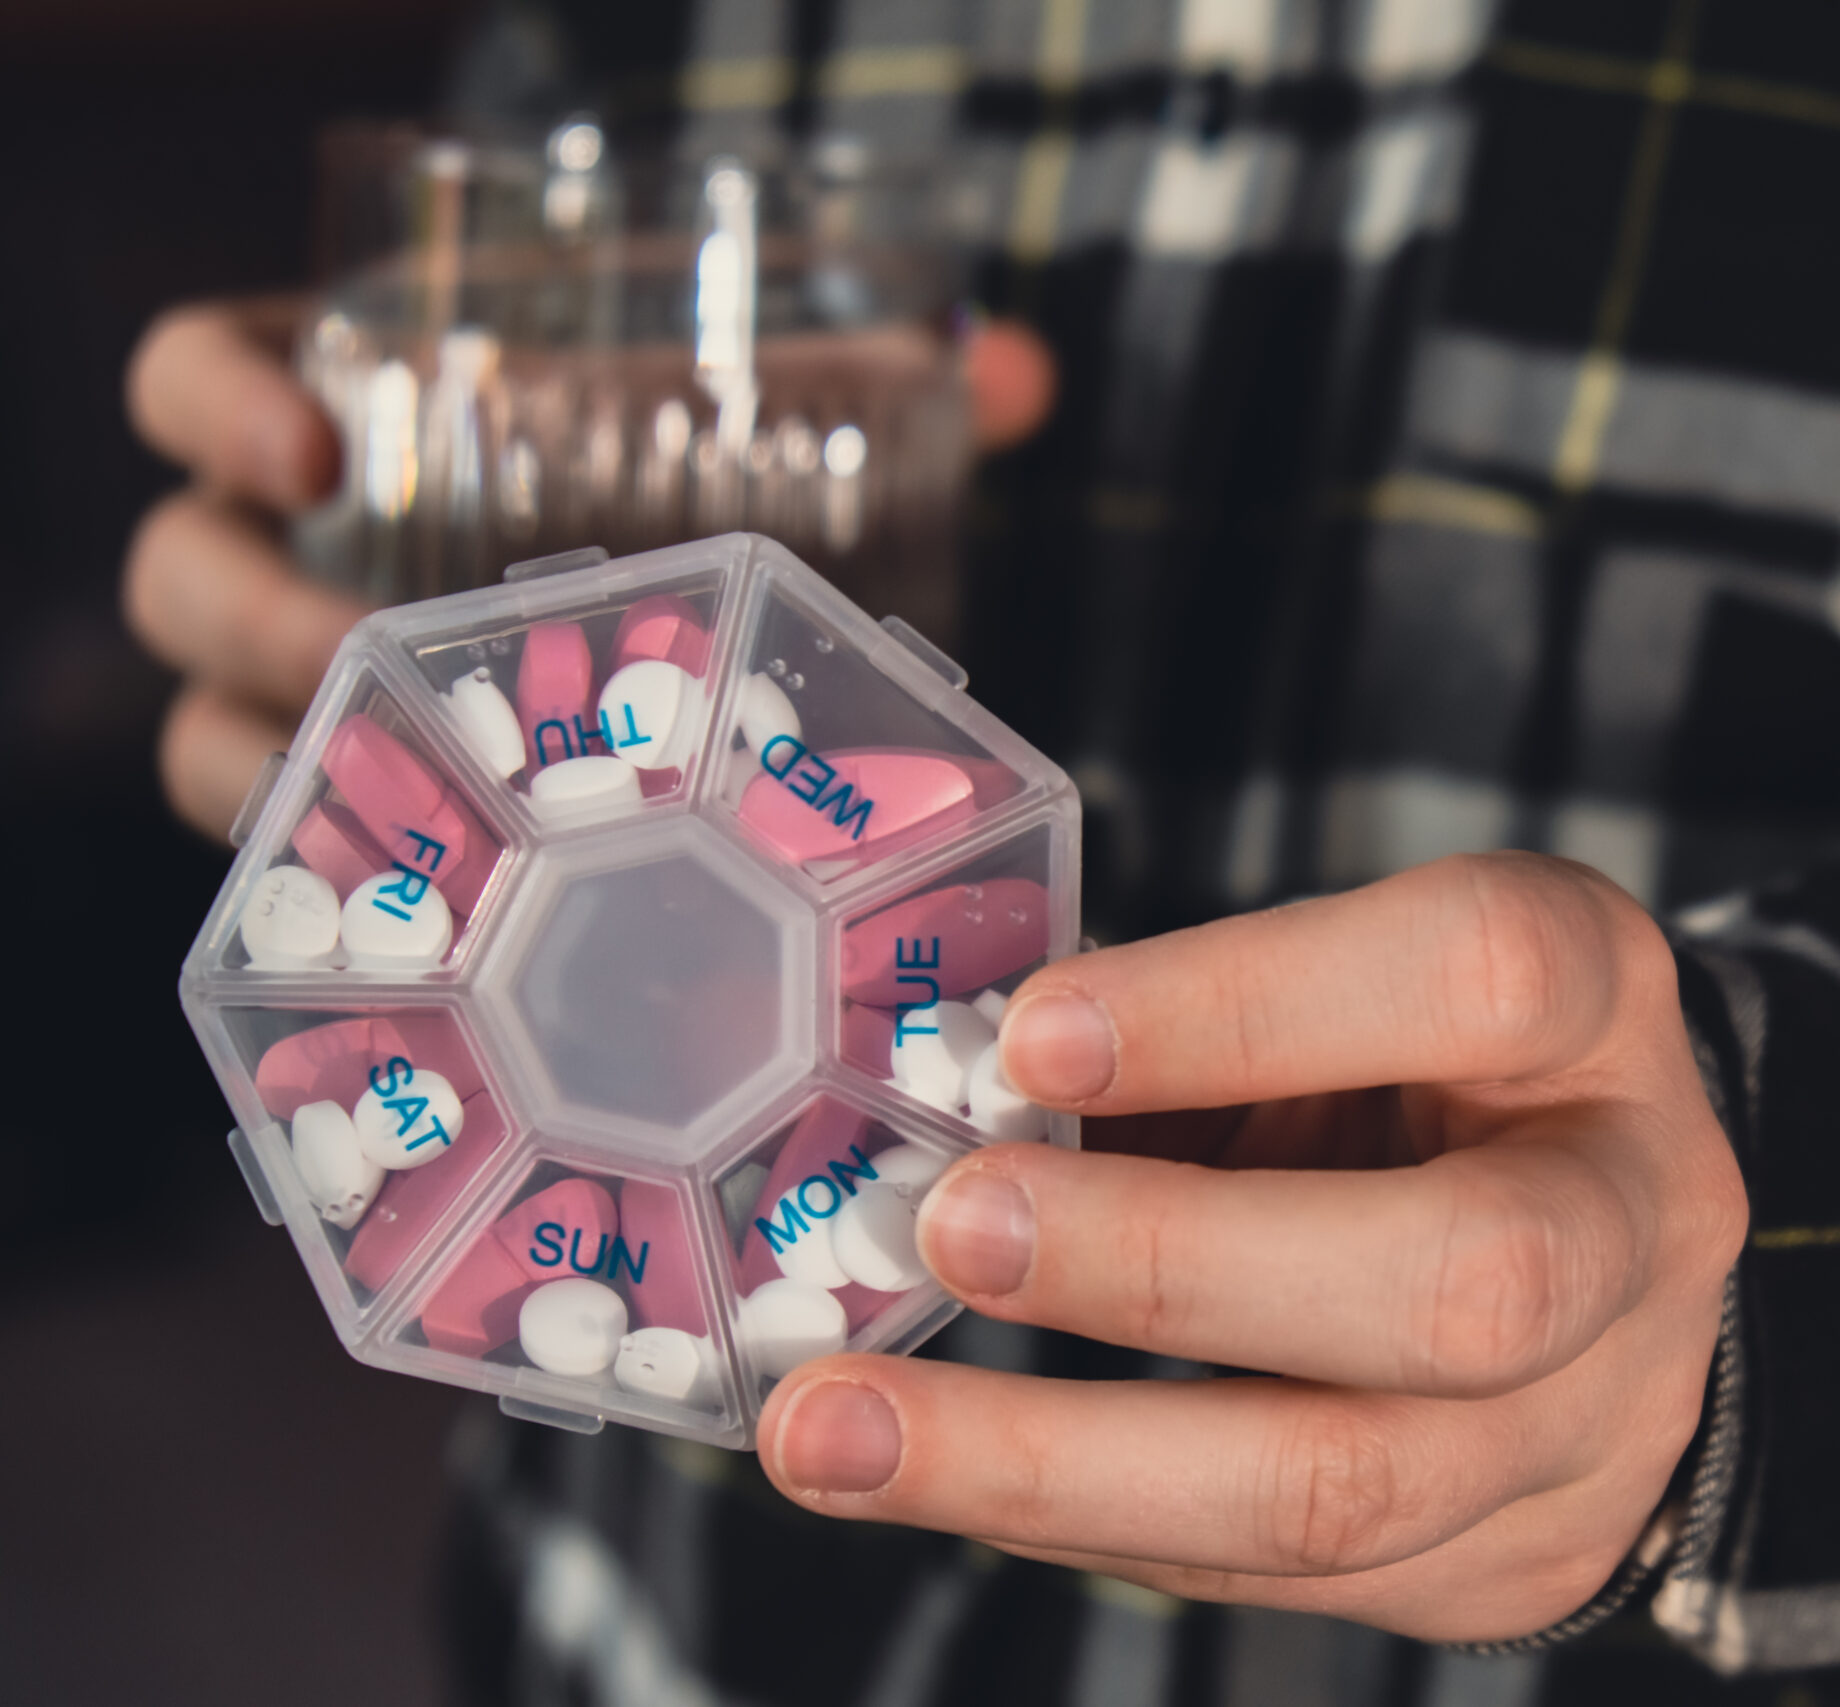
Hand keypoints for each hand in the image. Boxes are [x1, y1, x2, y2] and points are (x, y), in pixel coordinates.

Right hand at [122, 297, 1055, 839]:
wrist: (638, 590)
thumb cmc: (650, 478)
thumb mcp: (728, 416)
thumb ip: (858, 381)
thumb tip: (1015, 368)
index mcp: (346, 408)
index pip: (196, 383)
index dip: (224, 409)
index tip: (315, 452)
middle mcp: (293, 547)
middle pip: (190, 581)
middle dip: (254, 626)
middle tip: (369, 664)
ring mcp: (311, 689)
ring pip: (215, 735)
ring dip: (294, 786)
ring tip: (416, 824)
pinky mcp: (359, 807)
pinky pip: (297, 858)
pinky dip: (347, 898)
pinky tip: (434, 934)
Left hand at [758, 853, 1746, 1643]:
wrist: (1614, 1245)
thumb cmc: (1432, 1071)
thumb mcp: (1350, 981)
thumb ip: (1195, 1023)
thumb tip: (949, 1087)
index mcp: (1597, 1005)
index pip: (1471, 977)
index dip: (1246, 1005)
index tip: (1033, 1037)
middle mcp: (1634, 1218)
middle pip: (1461, 1281)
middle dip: (1168, 1265)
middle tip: (949, 1230)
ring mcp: (1597, 1418)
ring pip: (1348, 1488)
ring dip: (1055, 1466)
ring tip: (834, 1432)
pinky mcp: (1515, 1563)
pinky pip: (1278, 1578)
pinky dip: (1081, 1521)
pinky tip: (939, 1478)